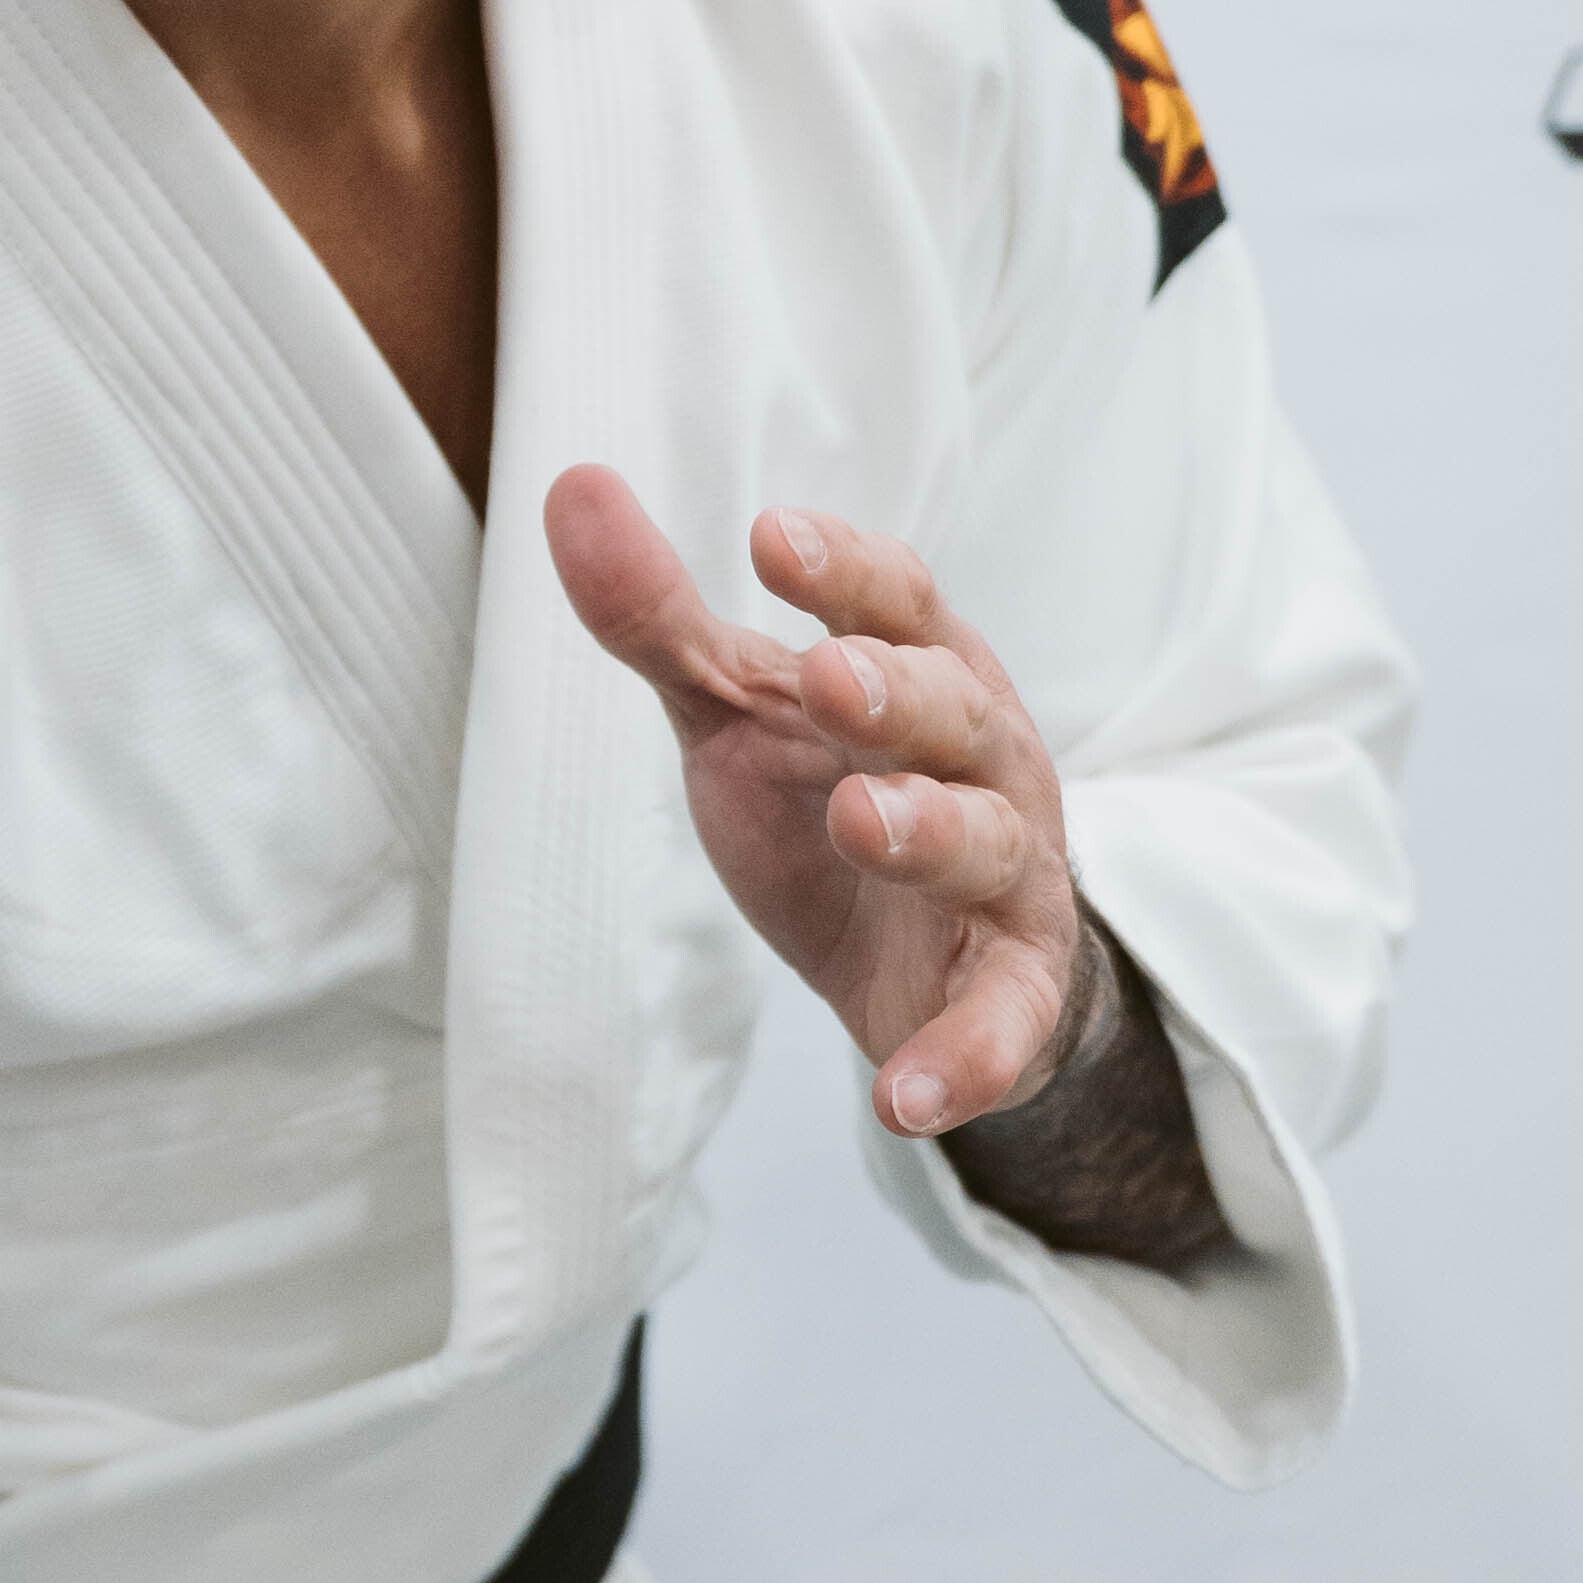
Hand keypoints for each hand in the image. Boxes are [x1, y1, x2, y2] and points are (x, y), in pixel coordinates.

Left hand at [543, 472, 1089, 1138]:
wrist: (924, 961)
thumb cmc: (835, 796)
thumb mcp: (739, 711)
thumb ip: (663, 618)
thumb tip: (572, 486)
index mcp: (924, 672)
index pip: (898, 602)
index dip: (843, 570)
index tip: (767, 538)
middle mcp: (984, 759)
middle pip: (957, 711)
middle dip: (897, 693)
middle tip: (827, 677)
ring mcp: (1007, 876)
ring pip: (990, 845)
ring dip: (931, 833)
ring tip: (863, 822)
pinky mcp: (1011, 993)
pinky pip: (1004, 1022)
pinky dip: (966, 1058)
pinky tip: (903, 1096)